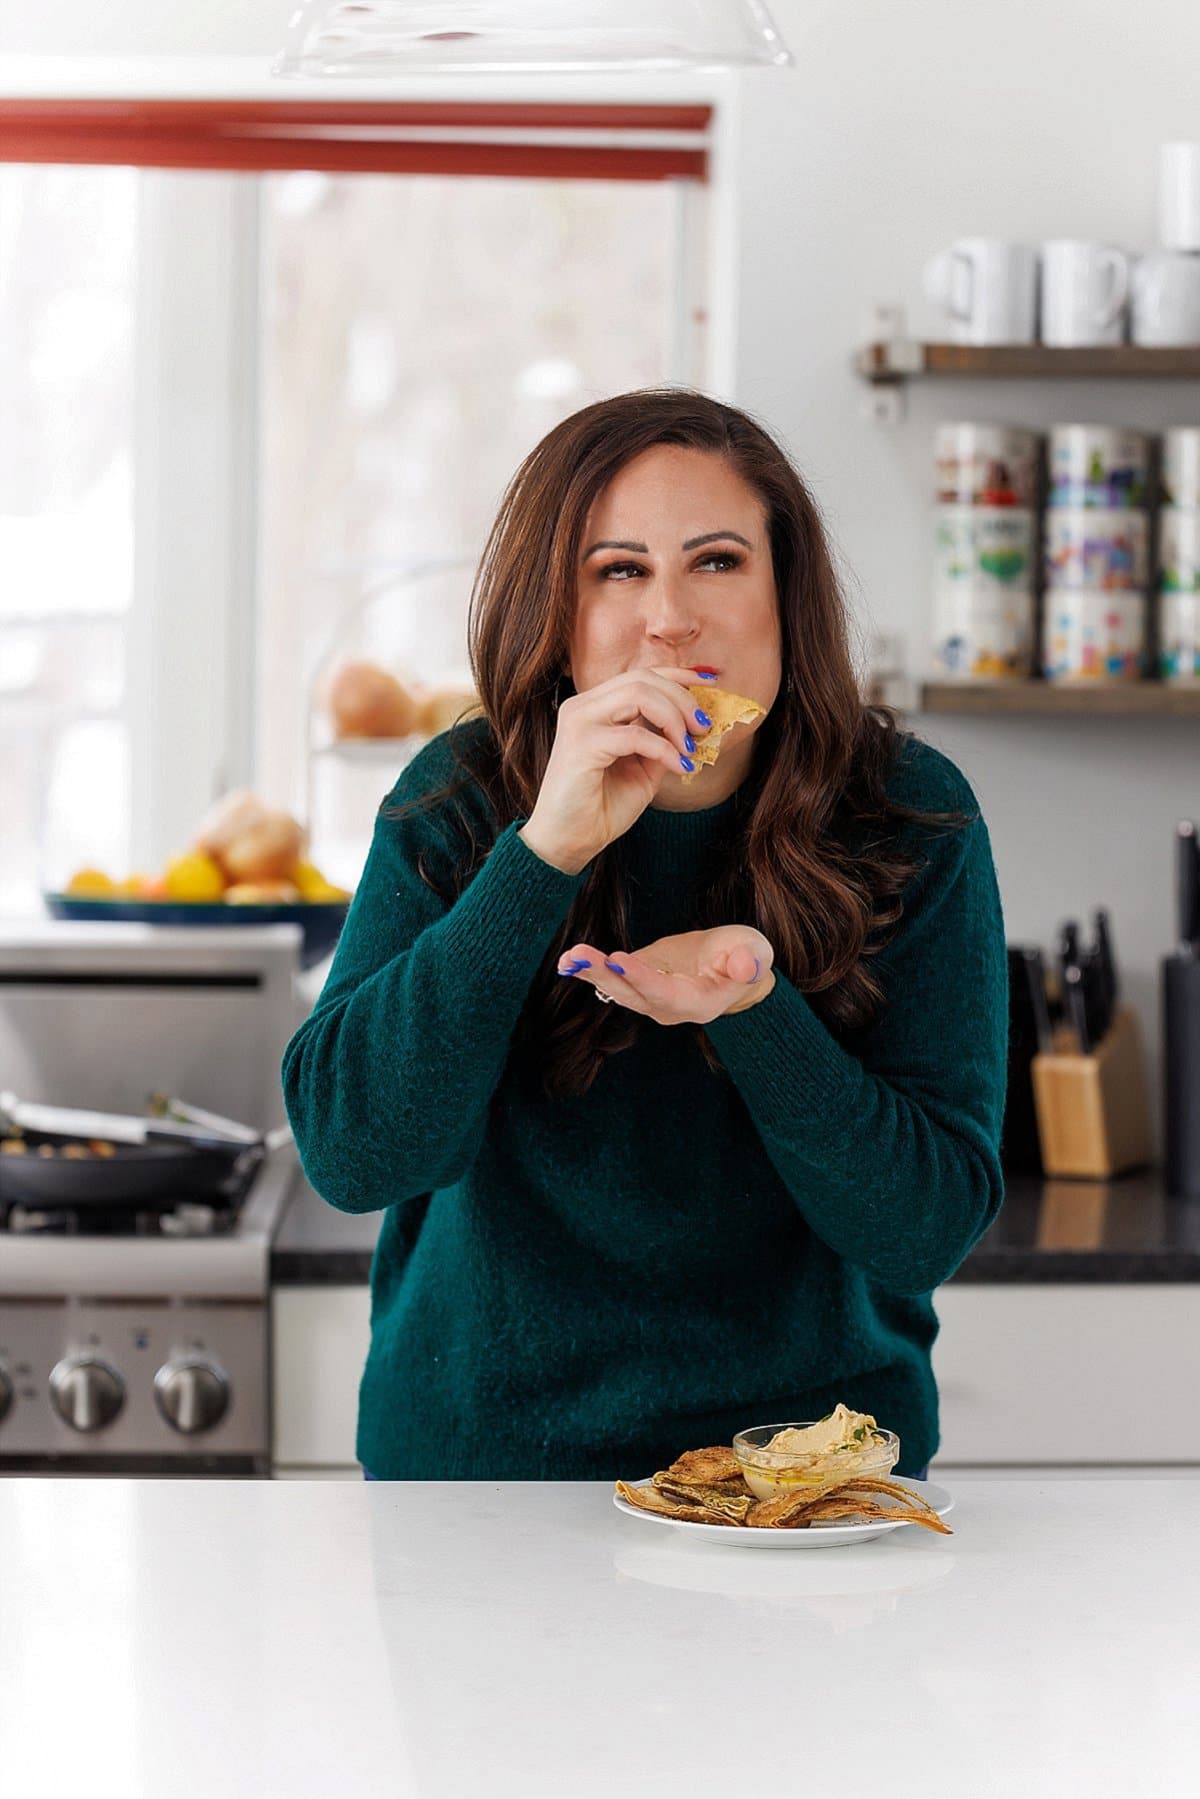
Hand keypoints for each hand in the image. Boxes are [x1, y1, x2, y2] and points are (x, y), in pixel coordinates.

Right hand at [518, 666, 713, 875]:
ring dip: (674, 718)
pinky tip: (678, 766)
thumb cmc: (600, 808)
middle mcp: (582, 707)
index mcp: (594, 708)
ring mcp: (579, 722)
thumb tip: (692, 726)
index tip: (710, 683)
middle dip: (682, 699)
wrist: (568, 843)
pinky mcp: (581, 744)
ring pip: (639, 694)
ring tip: (689, 747)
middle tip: (703, 727)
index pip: (640, 675)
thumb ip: (661, 742)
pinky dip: (664, 749)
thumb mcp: (643, 769)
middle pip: (643, 678)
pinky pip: (635, 735)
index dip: (678, 675)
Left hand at [558, 926, 775, 1023]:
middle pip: (633, 995)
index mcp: (697, 1003)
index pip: (666, 994)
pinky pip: (611, 979)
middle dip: (604, 975)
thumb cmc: (744, 955)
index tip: (620, 961)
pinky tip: (569, 960)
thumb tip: (745, 967)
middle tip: (579, 957)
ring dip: (591, 972)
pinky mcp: (637, 982)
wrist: (731, 962)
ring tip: (570, 958)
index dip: (643, 979)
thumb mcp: (754, 951)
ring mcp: (650, 998)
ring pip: (617, 989)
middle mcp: (668, 1008)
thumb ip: (748, 961)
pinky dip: (590, 970)